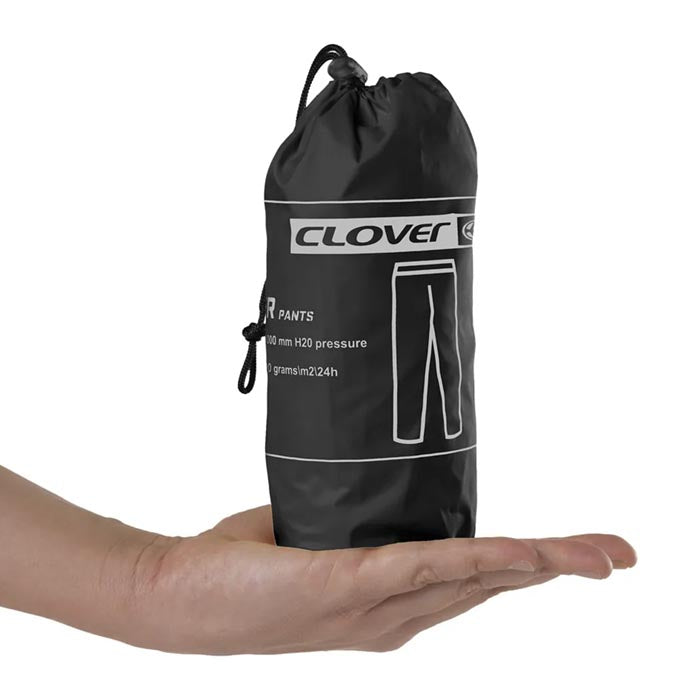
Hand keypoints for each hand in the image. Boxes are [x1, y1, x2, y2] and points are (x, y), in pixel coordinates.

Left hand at [122, 506, 635, 653]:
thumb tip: (367, 482)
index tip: (568, 553)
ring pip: (471, 580)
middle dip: (554, 570)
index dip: (523, 569)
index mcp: (387, 604)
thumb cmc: (242, 568)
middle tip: (612, 554)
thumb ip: (346, 518)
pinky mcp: (345, 585)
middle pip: (488, 587)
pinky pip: (424, 570)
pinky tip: (521, 553)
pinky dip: (478, 561)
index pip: (469, 583)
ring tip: (592, 554)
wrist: (179, 596)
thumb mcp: (310, 536)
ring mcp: (372, 606)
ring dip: (535, 565)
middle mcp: (391, 616)